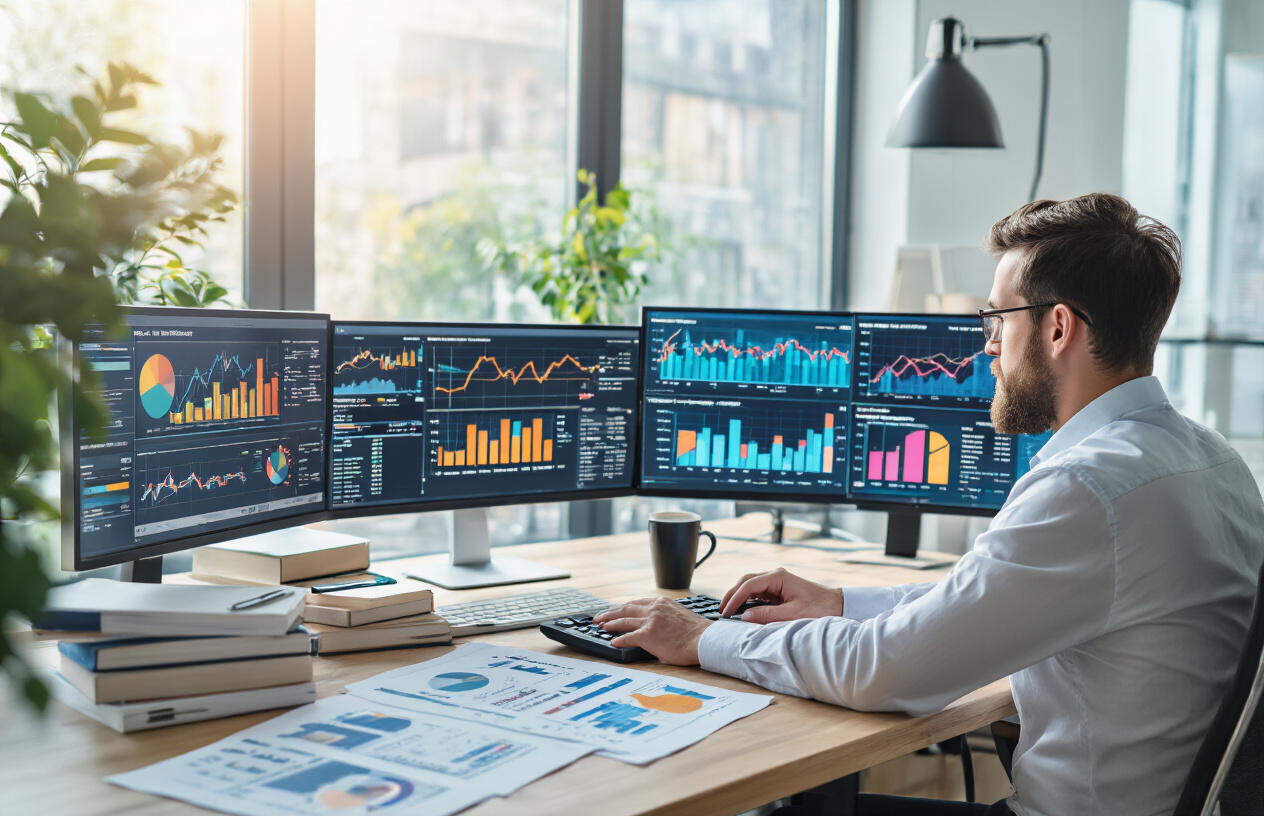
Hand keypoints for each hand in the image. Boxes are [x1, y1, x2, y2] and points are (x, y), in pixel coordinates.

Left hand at [592, 597, 712, 665]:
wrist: (704, 640)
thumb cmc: (696, 633)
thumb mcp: (678, 615)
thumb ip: (665, 615)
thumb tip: (657, 623)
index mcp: (661, 603)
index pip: (636, 603)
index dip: (622, 607)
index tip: (615, 610)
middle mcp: (654, 608)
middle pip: (625, 608)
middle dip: (610, 613)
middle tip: (599, 617)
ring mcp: (650, 621)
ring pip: (623, 620)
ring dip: (610, 623)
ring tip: (601, 626)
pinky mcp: (649, 635)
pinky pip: (628, 636)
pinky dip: (619, 639)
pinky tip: (613, 642)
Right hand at [719, 567, 842, 623]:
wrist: (837, 605)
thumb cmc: (819, 608)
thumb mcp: (793, 614)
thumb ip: (767, 615)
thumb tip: (745, 616)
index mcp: (779, 576)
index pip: (749, 584)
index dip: (735, 598)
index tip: (726, 611)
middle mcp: (775, 575)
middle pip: (746, 581)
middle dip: (732, 595)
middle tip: (722, 610)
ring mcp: (777, 582)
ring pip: (750, 586)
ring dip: (739, 597)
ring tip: (729, 610)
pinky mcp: (778, 589)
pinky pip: (758, 593)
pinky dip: (748, 600)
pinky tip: (743, 609)